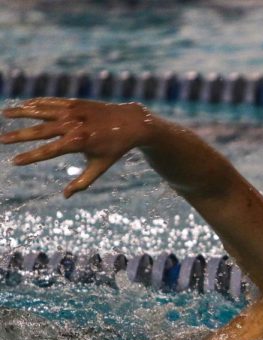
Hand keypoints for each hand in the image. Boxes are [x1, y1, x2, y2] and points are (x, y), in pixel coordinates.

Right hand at [1, 98, 151, 197]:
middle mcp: (73, 125)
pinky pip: (51, 102)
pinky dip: (36, 103)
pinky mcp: (75, 102)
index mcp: (79, 142)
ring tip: (3, 113)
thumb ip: (83, 182)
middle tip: (1, 140)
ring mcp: (73, 111)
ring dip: (21, 112)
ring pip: (42, 111)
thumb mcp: (101, 166)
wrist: (131, 122)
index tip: (14, 162)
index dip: (30, 157)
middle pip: (40, 131)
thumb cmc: (115, 148)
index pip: (48, 151)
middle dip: (18, 135)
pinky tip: (23, 105)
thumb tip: (65, 196)